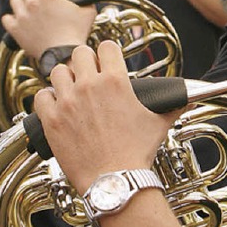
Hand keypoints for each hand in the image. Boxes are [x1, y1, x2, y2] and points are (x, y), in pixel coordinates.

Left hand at [2, 0, 96, 58]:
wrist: (63, 55)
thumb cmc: (76, 34)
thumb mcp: (88, 12)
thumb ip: (86, 0)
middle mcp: (32, 2)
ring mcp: (21, 15)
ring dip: (21, 2)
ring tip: (30, 10)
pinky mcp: (15, 28)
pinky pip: (6, 18)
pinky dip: (12, 19)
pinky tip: (21, 23)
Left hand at [34, 41, 179, 194]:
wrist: (115, 180)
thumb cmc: (136, 153)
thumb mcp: (158, 125)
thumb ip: (172, 107)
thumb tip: (185, 101)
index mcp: (115, 81)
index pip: (107, 47)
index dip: (107, 53)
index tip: (106, 62)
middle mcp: (89, 86)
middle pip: (79, 53)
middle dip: (85, 62)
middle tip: (88, 75)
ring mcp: (67, 101)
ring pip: (57, 72)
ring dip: (65, 79)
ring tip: (71, 91)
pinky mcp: (51, 119)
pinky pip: (41, 96)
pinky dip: (48, 100)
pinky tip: (56, 107)